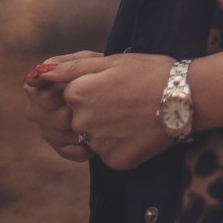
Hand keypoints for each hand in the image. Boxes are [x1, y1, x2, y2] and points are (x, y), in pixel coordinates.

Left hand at [34, 52, 174, 171]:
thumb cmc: (150, 72)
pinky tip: (137, 130)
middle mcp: (82, 122)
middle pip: (78, 117)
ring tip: (131, 115)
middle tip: (123, 101)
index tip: (113, 85)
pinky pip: (108, 153)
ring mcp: (97, 144)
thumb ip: (71, 67)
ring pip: (92, 137)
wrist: (185, 98)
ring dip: (106, 128)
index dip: (92, 87)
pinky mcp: (114, 161)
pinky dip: (120, 143)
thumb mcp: (111, 61)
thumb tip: (37, 73)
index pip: (69, 93)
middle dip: (96, 110)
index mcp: (78, 93)